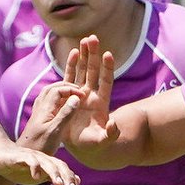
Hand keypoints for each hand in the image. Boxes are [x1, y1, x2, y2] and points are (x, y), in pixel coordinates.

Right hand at [0, 143, 80, 184]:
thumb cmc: (20, 167)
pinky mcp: (19, 156)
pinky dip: (34, 167)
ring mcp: (32, 156)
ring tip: (58, 184)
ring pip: (47, 163)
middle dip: (68, 179)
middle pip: (60, 166)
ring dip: (54, 173)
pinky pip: (29, 160)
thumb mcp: (39, 176)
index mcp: (50, 164)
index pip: (65, 173)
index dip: (72, 184)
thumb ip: (56, 178)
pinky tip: (36, 177)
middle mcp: (44, 159)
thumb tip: (76, 182)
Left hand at [18, 57, 90, 154]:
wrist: (25, 156)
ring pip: (48, 94)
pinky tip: (62, 105)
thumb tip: (76, 98)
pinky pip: (47, 102)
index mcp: (45, 108)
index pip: (58, 89)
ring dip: (60, 90)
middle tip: (78, 90)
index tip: (83, 96)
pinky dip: (56, 98)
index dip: (71, 89)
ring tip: (72, 94)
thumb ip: (66, 114)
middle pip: (52, 88)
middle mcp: (40, 108)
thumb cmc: (40, 146)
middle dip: (66, 86)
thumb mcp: (55, 131)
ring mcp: (38, 113)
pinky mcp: (39, 119)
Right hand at [49, 35, 117, 149]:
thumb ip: (110, 134)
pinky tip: (73, 52)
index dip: (108, 69)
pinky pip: (71, 77)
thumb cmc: (94, 145)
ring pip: (83, 71)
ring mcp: (81, 94)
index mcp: (101, 103)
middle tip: (93, 38)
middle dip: (94, 55)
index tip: (108, 54)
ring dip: (84, 56)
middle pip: (94, 71)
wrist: (82, 147)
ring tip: (85, 39)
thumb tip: (113, 124)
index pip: (106, 82)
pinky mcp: (71, 96)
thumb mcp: (103, 141)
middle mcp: (92, 95)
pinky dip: (71, 65)